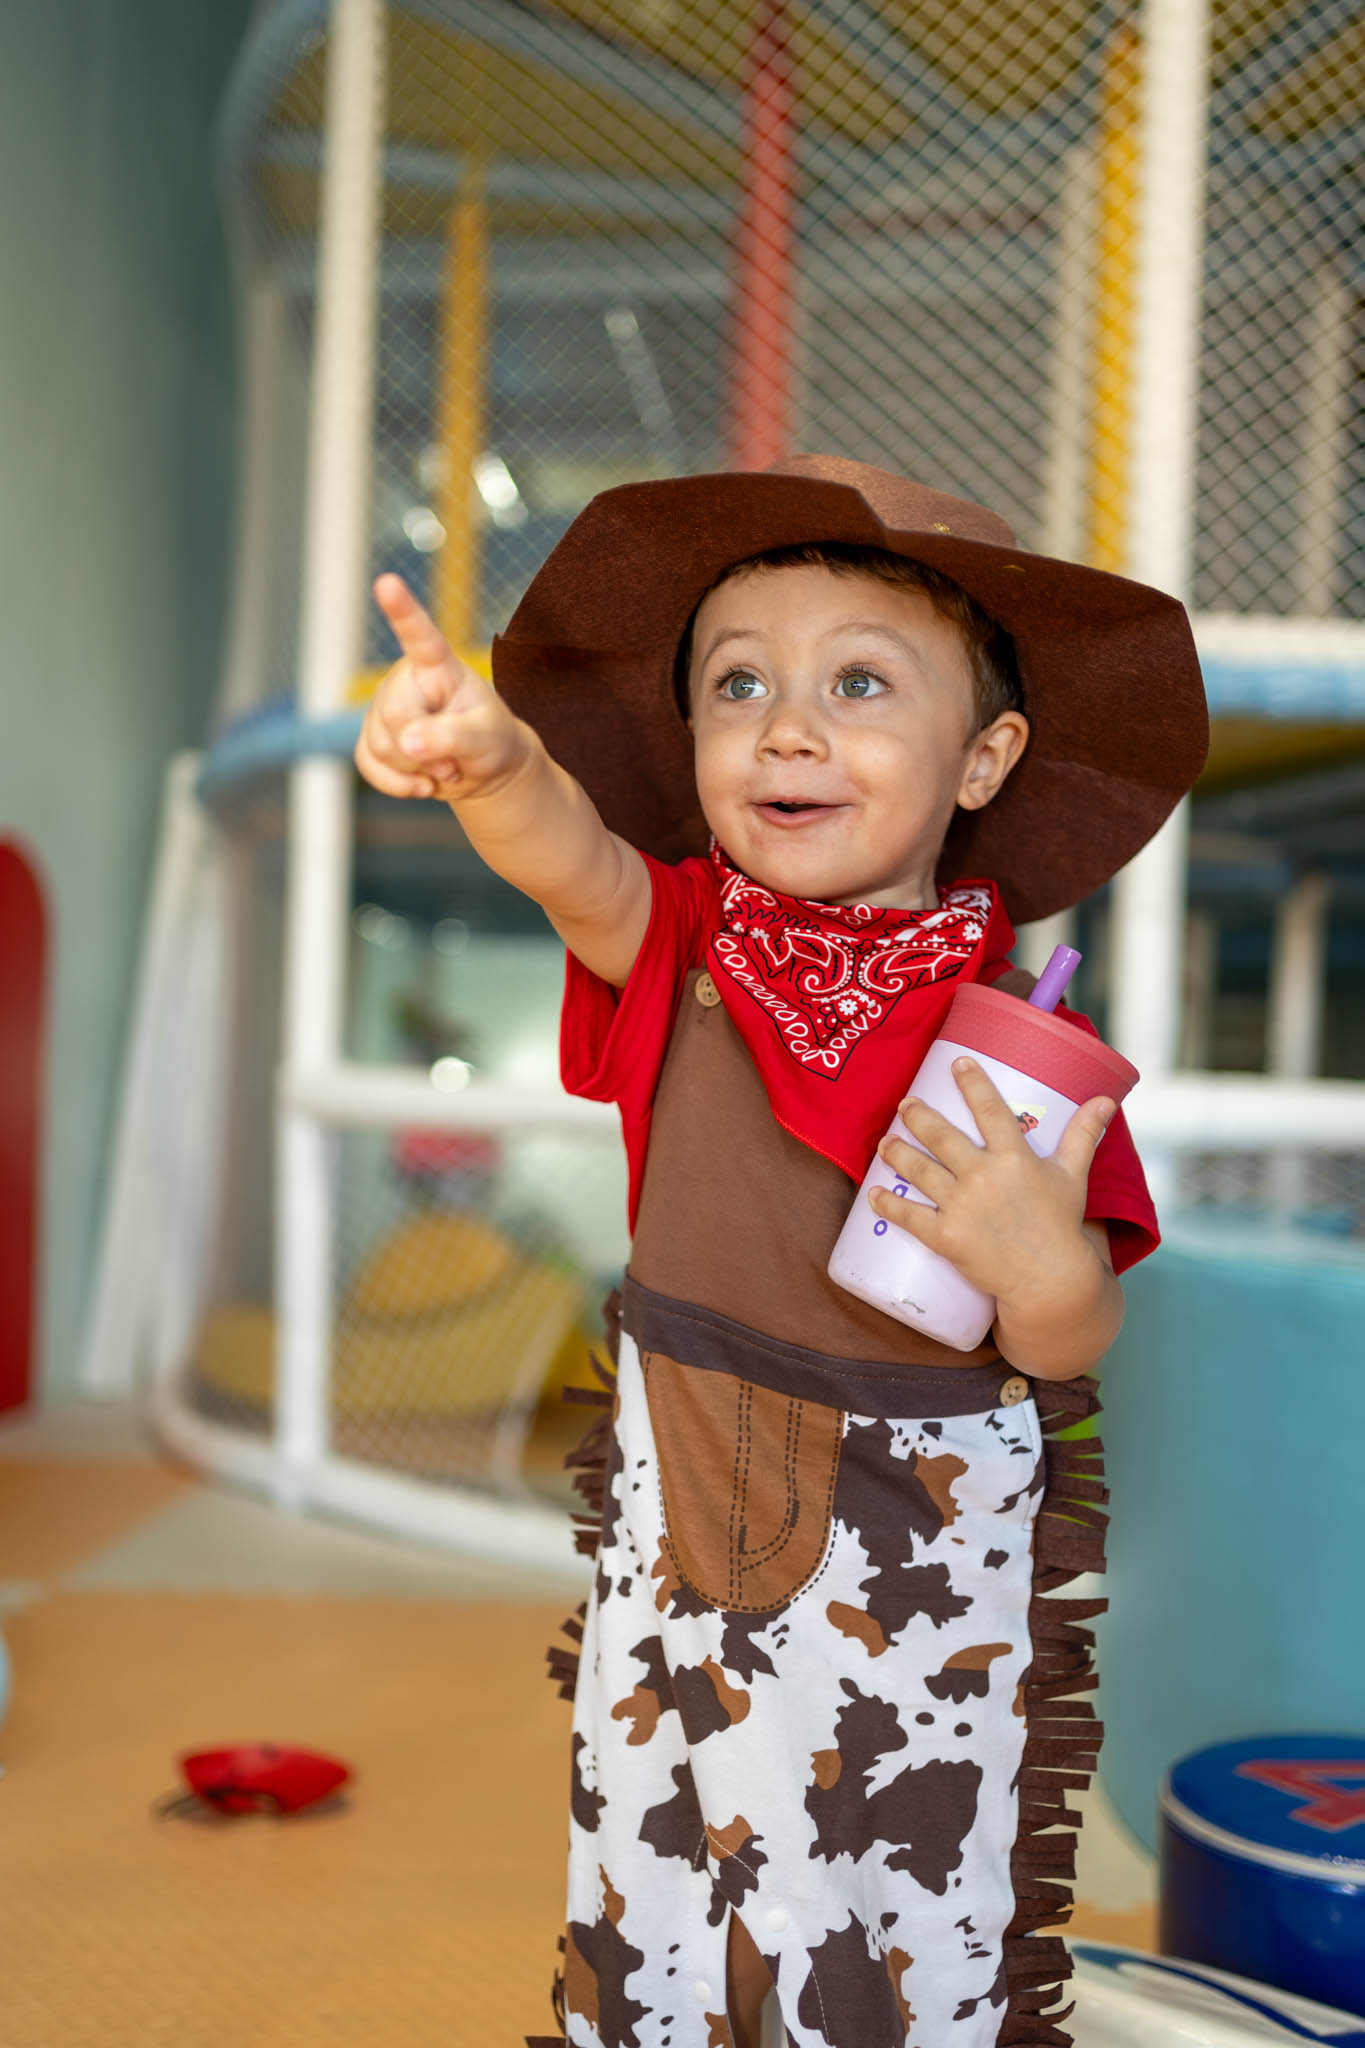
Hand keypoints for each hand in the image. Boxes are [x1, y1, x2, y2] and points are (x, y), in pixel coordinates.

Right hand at [354, 575, 526, 802]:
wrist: (482, 768)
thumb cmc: (492, 742)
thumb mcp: (488, 739)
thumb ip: (453, 737)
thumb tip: (408, 744)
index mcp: (439, 666)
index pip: (419, 636)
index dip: (402, 610)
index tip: (387, 582)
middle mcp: (406, 679)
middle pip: (394, 715)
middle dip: (423, 749)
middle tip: (454, 760)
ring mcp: (384, 707)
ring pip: (380, 745)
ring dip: (415, 769)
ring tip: (443, 766)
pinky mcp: (372, 737)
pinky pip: (368, 764)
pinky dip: (397, 785)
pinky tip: (421, 785)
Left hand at [869, 1057, 1115, 1317]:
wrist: (1049, 1281)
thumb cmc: (1060, 1225)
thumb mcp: (1073, 1176)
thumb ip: (1083, 1135)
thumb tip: (1106, 1099)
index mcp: (1015, 1159)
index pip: (990, 1111)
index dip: (973, 1084)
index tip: (957, 1062)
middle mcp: (984, 1178)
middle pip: (942, 1137)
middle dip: (918, 1116)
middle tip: (904, 1104)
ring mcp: (962, 1207)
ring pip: (920, 1171)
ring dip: (896, 1153)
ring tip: (884, 1141)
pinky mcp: (946, 1237)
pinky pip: (910, 1217)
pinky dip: (888, 1204)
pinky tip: (872, 1193)